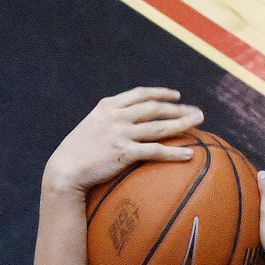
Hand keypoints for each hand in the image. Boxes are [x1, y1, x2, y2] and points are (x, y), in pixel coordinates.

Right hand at [43, 87, 203, 192]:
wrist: (64, 170)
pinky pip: (155, 151)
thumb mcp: (91, 128)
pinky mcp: (124, 153)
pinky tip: (189, 154)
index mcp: (108, 107)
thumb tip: (123, 123)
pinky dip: (174, 152)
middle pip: (154, 108)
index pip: (140, 94)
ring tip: (199, 123)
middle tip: (197, 112)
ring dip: (183, 124)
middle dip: (179, 108)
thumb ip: (108, 121)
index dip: (161, 93)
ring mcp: (121, 134)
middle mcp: (116, 116)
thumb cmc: (76, 153)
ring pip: (159, 126)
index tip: (176, 96)